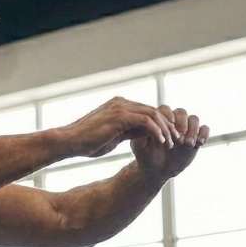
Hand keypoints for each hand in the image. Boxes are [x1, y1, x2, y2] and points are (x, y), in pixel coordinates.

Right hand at [63, 97, 179, 158]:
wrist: (69, 142)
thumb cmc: (86, 143)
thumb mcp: (113, 137)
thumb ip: (128, 132)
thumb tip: (144, 135)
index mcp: (119, 106)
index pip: (146, 111)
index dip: (160, 124)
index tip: (168, 137)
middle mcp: (121, 103)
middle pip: (153, 110)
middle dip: (167, 125)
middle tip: (176, 139)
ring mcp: (121, 107)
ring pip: (153, 114)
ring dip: (165, 129)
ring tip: (171, 143)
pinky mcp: (120, 116)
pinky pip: (146, 121)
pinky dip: (157, 131)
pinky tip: (161, 142)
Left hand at [132, 105, 208, 178]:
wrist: (157, 170)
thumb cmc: (146, 156)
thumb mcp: (139, 146)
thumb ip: (142, 134)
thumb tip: (147, 123)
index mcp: (160, 120)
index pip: (166, 109)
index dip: (168, 117)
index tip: (167, 129)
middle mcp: (174, 122)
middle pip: (182, 112)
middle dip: (181, 125)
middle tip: (178, 140)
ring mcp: (186, 129)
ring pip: (194, 119)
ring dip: (193, 130)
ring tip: (187, 144)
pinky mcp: (196, 136)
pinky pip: (205, 128)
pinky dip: (204, 134)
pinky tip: (199, 144)